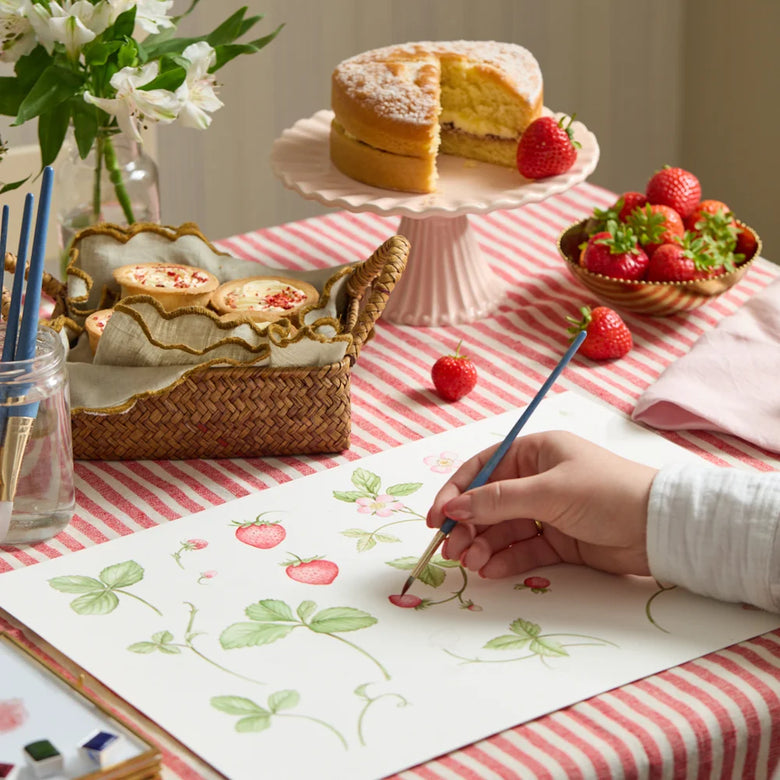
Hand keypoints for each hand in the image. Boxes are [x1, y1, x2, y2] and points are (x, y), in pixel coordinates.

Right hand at [426, 431, 657, 578]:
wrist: (660, 528)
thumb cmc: (606, 493)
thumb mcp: (549, 492)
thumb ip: (498, 501)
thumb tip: (454, 508)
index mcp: (534, 452)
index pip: (482, 469)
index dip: (456, 492)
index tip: (437, 518)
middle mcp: (537, 479)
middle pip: (488, 502)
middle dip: (467, 526)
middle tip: (450, 551)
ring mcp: (548, 511)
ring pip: (503, 529)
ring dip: (483, 545)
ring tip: (470, 564)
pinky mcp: (559, 541)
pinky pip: (523, 549)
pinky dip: (505, 559)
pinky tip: (490, 570)